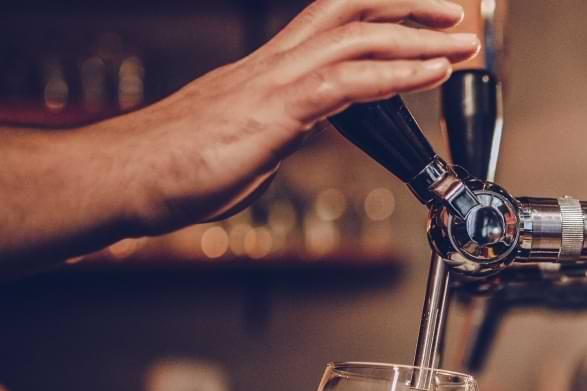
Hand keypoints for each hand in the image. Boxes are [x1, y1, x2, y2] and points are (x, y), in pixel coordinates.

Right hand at [108, 0, 478, 234]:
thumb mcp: (244, 147)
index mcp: (267, 71)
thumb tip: (292, 144)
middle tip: (453, 16)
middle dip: (407, 9)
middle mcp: (273, 64)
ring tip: (458, 45)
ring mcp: (275, 82)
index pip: (331, 23)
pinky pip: (348, 84)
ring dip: (417, 41)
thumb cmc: (174, 169)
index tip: (417, 19)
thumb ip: (277, 137)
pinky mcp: (276, 111)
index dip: (378, 14)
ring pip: (357, 40)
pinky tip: (430, 75)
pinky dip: (397, 76)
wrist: (128, 178)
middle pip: (350, 13)